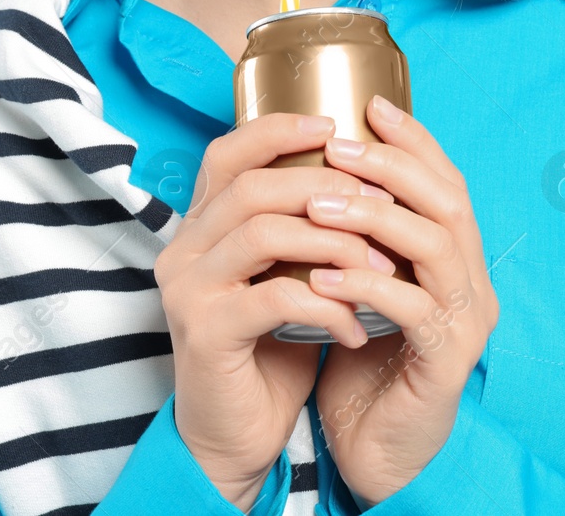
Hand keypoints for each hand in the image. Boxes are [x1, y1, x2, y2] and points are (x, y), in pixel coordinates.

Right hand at [154, 112, 398, 509]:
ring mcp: (189, 290)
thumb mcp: (289, 276)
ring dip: (335, 243)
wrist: (238, 437)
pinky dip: (329, 305)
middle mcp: (183, 250)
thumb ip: (306, 229)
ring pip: (264, 232)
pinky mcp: (206, 333)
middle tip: (381, 206)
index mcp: (201, 227)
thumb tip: (369, 178)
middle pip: (252, 187)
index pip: (228, 154)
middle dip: (326, 187)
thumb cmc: (271, 351)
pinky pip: (276, 298)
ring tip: (381, 267)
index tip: (335, 127)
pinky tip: (358, 325)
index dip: (278, 129)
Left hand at [305, 95, 499, 504]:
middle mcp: (474, 284)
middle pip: (448, 202)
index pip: (447, 182)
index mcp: (457, 260)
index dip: (415, 140)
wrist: (372, 452)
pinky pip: (412, 309)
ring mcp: (466, 323)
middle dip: (392, 166)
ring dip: (375, 217)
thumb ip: (357, 235)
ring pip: (436, 246)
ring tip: (319, 203)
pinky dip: (366, 285)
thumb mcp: (359, 285)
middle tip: (337, 147)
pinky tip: (323, 276)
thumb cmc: (361, 364)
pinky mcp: (446, 363)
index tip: (372, 105)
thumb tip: (318, 166)